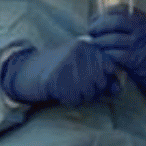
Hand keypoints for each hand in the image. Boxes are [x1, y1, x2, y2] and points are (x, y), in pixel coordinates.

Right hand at [0, 41, 120, 105]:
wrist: (28, 70)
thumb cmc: (60, 69)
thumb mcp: (82, 66)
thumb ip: (102, 74)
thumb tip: (117, 89)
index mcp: (87, 45)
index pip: (110, 66)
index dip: (105, 78)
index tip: (92, 78)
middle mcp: (79, 52)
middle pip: (101, 81)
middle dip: (93, 90)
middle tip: (78, 86)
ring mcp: (68, 64)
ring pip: (90, 91)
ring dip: (82, 96)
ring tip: (70, 88)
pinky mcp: (58, 79)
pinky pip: (75, 99)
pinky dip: (70, 100)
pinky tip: (62, 92)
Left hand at [88, 6, 145, 111]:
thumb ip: (135, 29)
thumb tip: (109, 25)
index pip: (122, 10)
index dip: (105, 13)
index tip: (95, 19)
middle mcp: (145, 30)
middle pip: (115, 21)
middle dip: (99, 25)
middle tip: (91, 32)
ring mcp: (142, 44)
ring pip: (112, 38)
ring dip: (100, 42)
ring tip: (95, 45)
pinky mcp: (137, 59)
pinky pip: (115, 54)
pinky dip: (107, 54)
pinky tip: (104, 56)